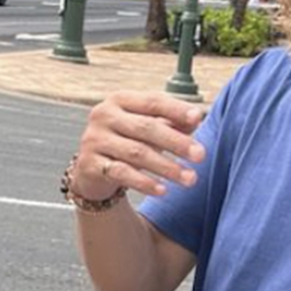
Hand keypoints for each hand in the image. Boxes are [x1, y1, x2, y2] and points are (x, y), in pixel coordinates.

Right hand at [74, 91, 206, 200]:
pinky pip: (122, 173)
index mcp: (119, 100)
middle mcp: (104, 115)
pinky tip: (163, 190)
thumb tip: (197, 117)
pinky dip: (145, 182)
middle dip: (176, 142)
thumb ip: (171, 121)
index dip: (176, 109)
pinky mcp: (89, 164)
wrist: (92, 168)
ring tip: (190, 179)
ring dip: (167, 167)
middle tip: (201, 155)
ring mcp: (94, 139)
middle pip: (146, 127)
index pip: (152, 101)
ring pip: (136, 153)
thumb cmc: (127, 141)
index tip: (198, 118)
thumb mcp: (148, 128)